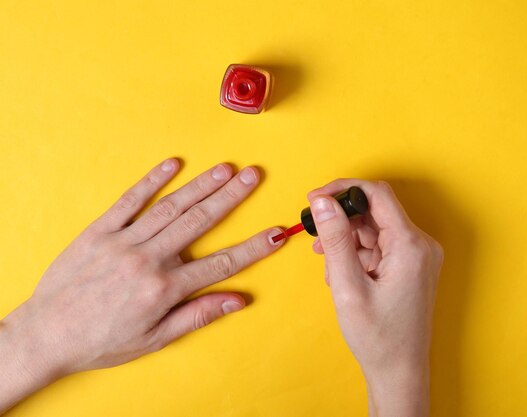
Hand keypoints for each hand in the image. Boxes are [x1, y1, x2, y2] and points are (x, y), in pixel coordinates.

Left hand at [0, 159, 282, 412]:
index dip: (253, 248)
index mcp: (164, 289)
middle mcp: (147, 259)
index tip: (276, 234)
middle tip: (253, 176)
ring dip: (200, 185)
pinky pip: (129, 201)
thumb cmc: (101, 340)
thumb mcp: (154, 338)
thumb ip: (197, 315)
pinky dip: (151, 181)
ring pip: (170, 207)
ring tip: (225, 168)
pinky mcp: (99, 231)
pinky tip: (172, 165)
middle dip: (231, 197)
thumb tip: (237, 301)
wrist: (46, 334)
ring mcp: (122, 241)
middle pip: (199, 222)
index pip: (221, 264)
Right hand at [308, 180, 442, 416]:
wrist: (399, 371)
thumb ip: (336, 240)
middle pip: (375, 210)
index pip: (377, 194)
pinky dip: (358, 252)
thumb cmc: (378, 337)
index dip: (343, 189)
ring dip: (348, 240)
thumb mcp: (348, 287)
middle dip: (342, 221)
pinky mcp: (412, 265)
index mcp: (411, 246)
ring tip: (331, 267)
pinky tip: (343, 272)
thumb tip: (323, 202)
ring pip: (375, 228)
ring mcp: (418, 255)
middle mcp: (421, 245)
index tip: (316, 198)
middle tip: (318, 238)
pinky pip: (380, 244)